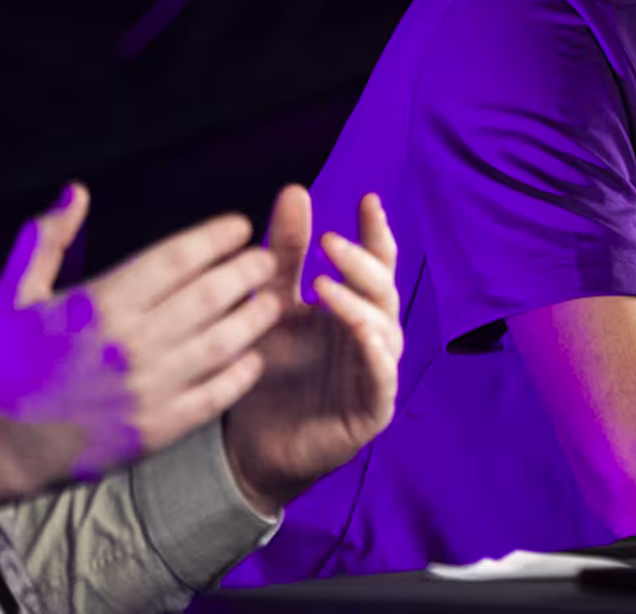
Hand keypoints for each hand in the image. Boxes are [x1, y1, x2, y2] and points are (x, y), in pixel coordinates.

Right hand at [0, 184, 283, 514]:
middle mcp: (130, 344)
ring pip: (223, 342)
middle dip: (247, 271)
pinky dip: (242, 372)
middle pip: (211, 295)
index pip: (177, 257)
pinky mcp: (157, 429)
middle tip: (264, 260)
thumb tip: (77, 192)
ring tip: (270, 300)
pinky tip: (253, 355)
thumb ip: (47, 237)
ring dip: (254, 317)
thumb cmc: (5, 364)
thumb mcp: (15, 292)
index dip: (217, 237)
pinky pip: (216, 394)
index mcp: (99, 304)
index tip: (239, 227)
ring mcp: (148, 389)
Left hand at [222, 187, 403, 513]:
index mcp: (353, 308)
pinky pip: (382, 377)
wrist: (249, 445)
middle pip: (383, 290)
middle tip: (329, 242)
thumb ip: (285, 253)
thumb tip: (296, 189)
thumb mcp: (271, 304)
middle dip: (362, 263)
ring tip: (323, 286)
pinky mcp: (372, 410)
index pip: (375, 262)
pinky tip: (358, 333)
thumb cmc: (269, 371)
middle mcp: (372, 337)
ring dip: (360, 303)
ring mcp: (376, 373)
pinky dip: (374, 352)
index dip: (376, 232)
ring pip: (386, 330)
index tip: (367, 200)